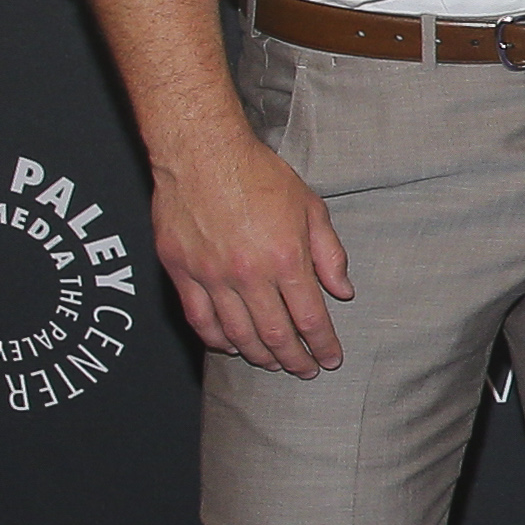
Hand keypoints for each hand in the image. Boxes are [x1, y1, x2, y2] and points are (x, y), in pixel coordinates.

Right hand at [149, 132, 353, 376]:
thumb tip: (343, 292)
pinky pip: (199, 319)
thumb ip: (329, 253)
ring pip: (237, 334)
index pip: (310, 318)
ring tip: (273, 364)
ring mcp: (211, 276)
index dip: (322, 345)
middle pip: (275, 335)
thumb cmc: (259, 175)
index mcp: (286, 258)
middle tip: (305, 371)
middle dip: (294, 359)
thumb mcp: (310, 207)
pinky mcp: (181, 272)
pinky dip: (216, 340)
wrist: (201, 153)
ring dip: (258, 356)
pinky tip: (230, 346)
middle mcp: (248, 274)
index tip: (330, 360)